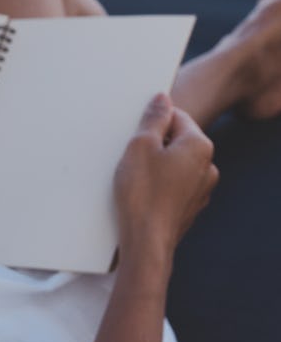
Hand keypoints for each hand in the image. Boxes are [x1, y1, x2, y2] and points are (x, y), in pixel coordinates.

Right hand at [114, 93, 218, 263]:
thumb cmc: (143, 194)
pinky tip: (144, 191)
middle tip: (134, 155)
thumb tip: (163, 99)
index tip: (137, 132)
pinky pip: (175, 182)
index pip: (177, 115)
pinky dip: (161, 182)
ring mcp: (202, 188)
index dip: (153, 121)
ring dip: (157, 163)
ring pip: (176, 162)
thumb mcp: (141, 145)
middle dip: (156, 142)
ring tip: (137, 176)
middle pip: (178, 139)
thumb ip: (154, 118)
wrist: (147, 242)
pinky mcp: (191, 205)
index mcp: (200, 146)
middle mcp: (208, 166)